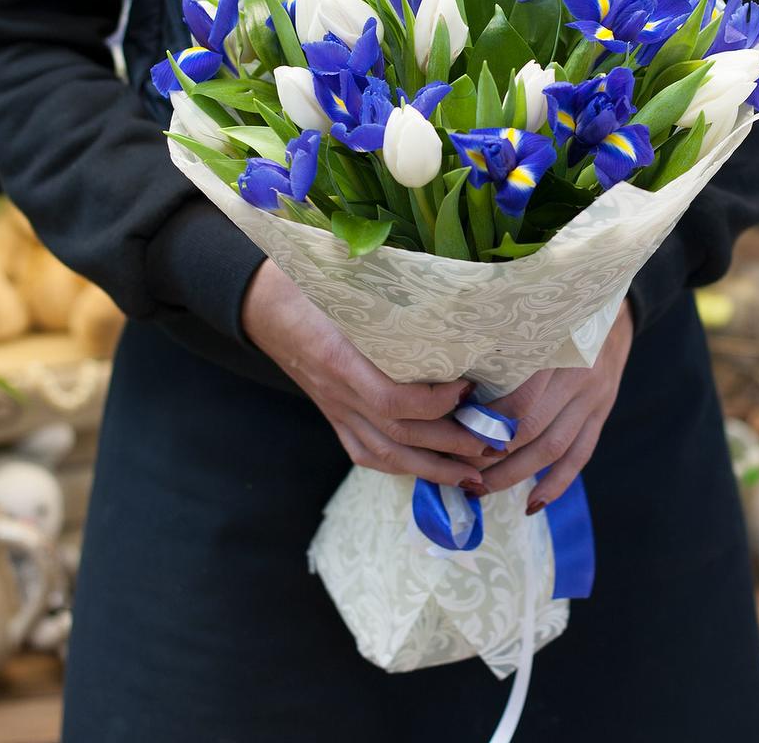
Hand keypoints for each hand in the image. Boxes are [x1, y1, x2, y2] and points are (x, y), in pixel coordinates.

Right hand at [242, 260, 486, 486]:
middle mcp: (338, 393)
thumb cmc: (311, 286)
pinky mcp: (334, 418)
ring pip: (386, 455)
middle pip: (399, 435)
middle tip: (494, 443)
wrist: (263, 304)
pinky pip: (367, 455)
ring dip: (434, 469)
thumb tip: (449, 292)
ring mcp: (335, 410)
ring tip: (474, 474)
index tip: (470, 388)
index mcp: (340, 359)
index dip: (435, 403)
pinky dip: (403, 467)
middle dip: (451, 446)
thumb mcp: (346, 284)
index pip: (391, 401)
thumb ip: (389, 297)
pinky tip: (432, 471)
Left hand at [473, 300, 633, 512]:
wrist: (617, 309)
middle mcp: (576, 377)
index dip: (484, 423)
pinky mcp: (602, 413)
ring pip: (552, 449)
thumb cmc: (558, 314)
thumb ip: (504, 348)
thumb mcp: (533, 321)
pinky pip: (580, 455)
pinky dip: (556, 483)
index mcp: (553, 350)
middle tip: (457, 470)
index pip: (516, 400)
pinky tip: (532, 504)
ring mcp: (593, 398)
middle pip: (531, 430)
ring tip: (482, 490)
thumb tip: (454, 382)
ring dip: (515, 475)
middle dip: (492, 456)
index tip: (451, 433)